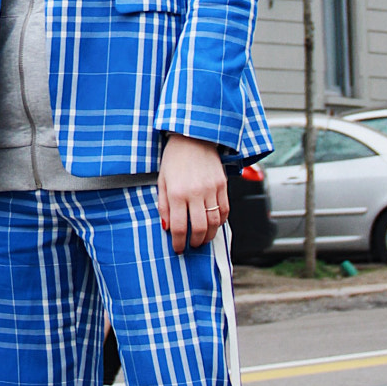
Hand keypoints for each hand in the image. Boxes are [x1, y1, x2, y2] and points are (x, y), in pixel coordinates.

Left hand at [158, 135, 227, 252]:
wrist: (193, 137)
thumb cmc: (174, 158)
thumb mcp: (162, 181)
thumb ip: (164, 205)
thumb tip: (167, 226)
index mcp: (177, 193)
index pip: (179, 226)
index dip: (178, 242)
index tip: (178, 248)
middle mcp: (195, 193)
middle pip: (199, 228)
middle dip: (195, 242)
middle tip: (192, 245)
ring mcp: (211, 189)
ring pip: (214, 222)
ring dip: (209, 236)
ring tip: (203, 239)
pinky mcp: (222, 185)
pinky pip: (225, 210)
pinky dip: (220, 222)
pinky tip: (214, 224)